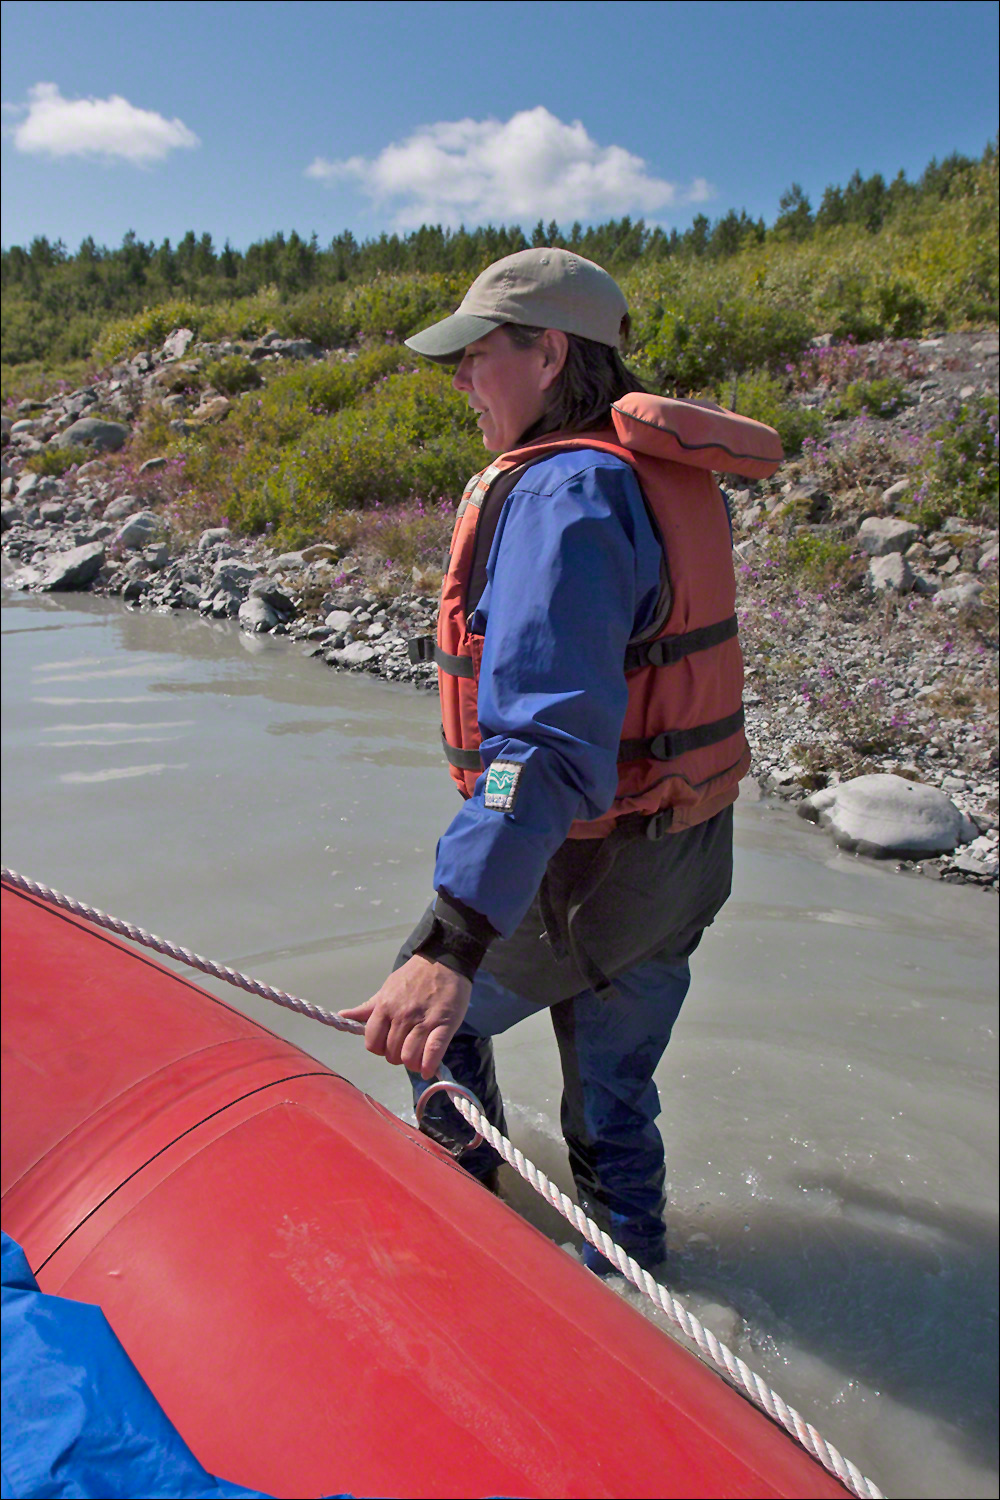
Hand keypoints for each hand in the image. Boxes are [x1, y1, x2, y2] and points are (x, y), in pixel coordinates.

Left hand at [339, 956, 471, 1079]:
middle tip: (404, 1049)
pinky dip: (428, 1066)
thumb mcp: (387, 987)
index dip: (379, 1048)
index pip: (372, 1042)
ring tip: (417, 1058)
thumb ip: (368, 1007)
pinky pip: (432, 1052)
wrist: (443, 959)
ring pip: (409, 1057)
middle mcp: (401, 1016)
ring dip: (412, 1063)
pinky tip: (427, 1069)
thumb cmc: (414, 975)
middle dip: (396, 1056)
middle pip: (391, 1053)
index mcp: (385, 1007)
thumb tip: (343, 1015)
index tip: (387, 1045)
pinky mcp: (443, 1025)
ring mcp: (422, 1021)